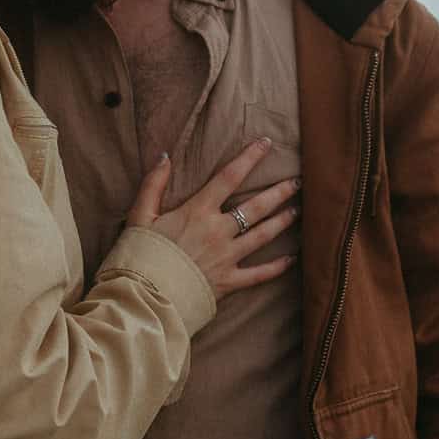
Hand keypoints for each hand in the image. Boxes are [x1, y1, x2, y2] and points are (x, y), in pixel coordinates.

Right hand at [125, 140, 300, 299]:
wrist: (144, 295)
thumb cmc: (141, 254)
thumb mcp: (140, 215)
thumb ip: (153, 184)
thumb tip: (164, 156)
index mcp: (197, 211)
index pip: (229, 177)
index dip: (250, 157)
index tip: (266, 143)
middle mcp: (218, 231)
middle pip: (256, 206)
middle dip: (279, 191)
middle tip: (298, 181)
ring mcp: (227, 257)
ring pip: (263, 235)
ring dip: (283, 221)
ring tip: (298, 210)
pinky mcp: (229, 281)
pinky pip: (259, 274)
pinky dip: (277, 267)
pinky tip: (292, 258)